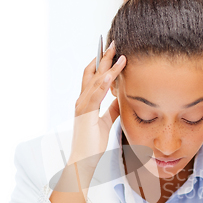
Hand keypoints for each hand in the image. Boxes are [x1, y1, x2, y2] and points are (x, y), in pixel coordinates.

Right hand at [68, 41, 125, 171]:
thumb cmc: (93, 143)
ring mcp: (82, 106)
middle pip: (92, 73)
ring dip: (106, 65)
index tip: (111, 50)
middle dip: (103, 57)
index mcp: (86, 102)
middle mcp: (82, 100)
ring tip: (117, 52)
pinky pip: (95, 95)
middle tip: (114, 42)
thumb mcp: (106, 122)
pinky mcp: (85, 114)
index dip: (101, 63)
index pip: (93, 77)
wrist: (83, 160)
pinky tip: (111, 74)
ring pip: (94, 80)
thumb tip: (120, 98)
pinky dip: (103, 83)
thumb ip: (111, 109)